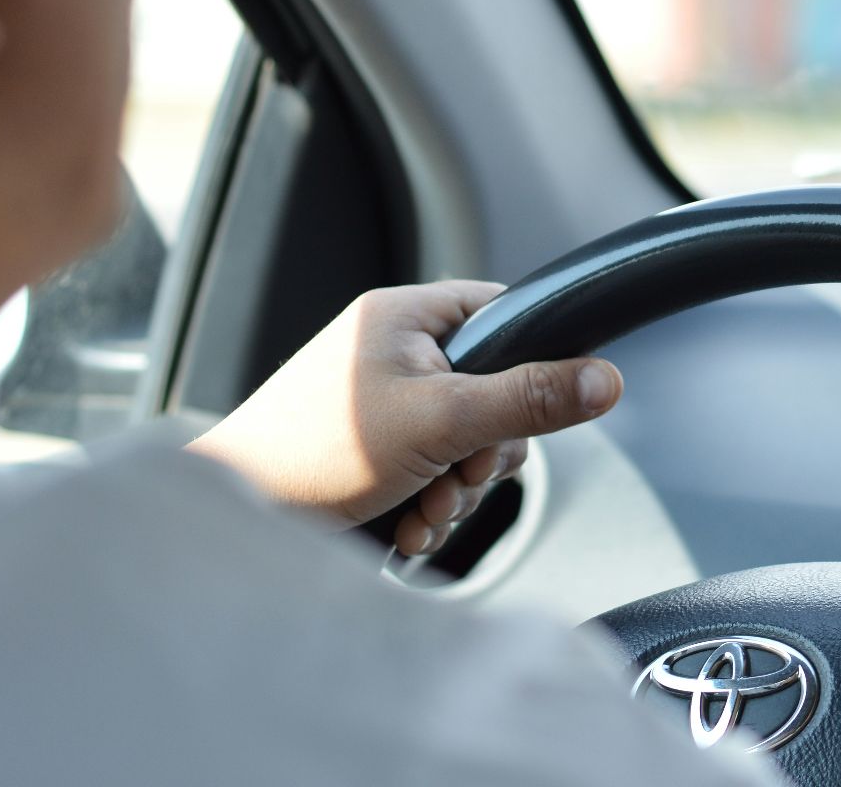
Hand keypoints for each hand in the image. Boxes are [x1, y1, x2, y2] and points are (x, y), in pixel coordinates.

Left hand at [187, 281, 622, 554]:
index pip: (505, 315)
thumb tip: (607, 380)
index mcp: (404, 315)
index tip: (522, 414)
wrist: (233, 520)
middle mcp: (393, 351)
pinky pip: (432, 472)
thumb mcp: (442, 422)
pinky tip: (405, 526)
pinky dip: (428, 507)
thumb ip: (528, 400)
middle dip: (484, 456)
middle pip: (494, 393)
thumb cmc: (314, 454)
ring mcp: (381, 403)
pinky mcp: (371, 450)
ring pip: (466, 443)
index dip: (529, 365)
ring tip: (420, 511)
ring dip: (456, 491)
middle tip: (456, 477)